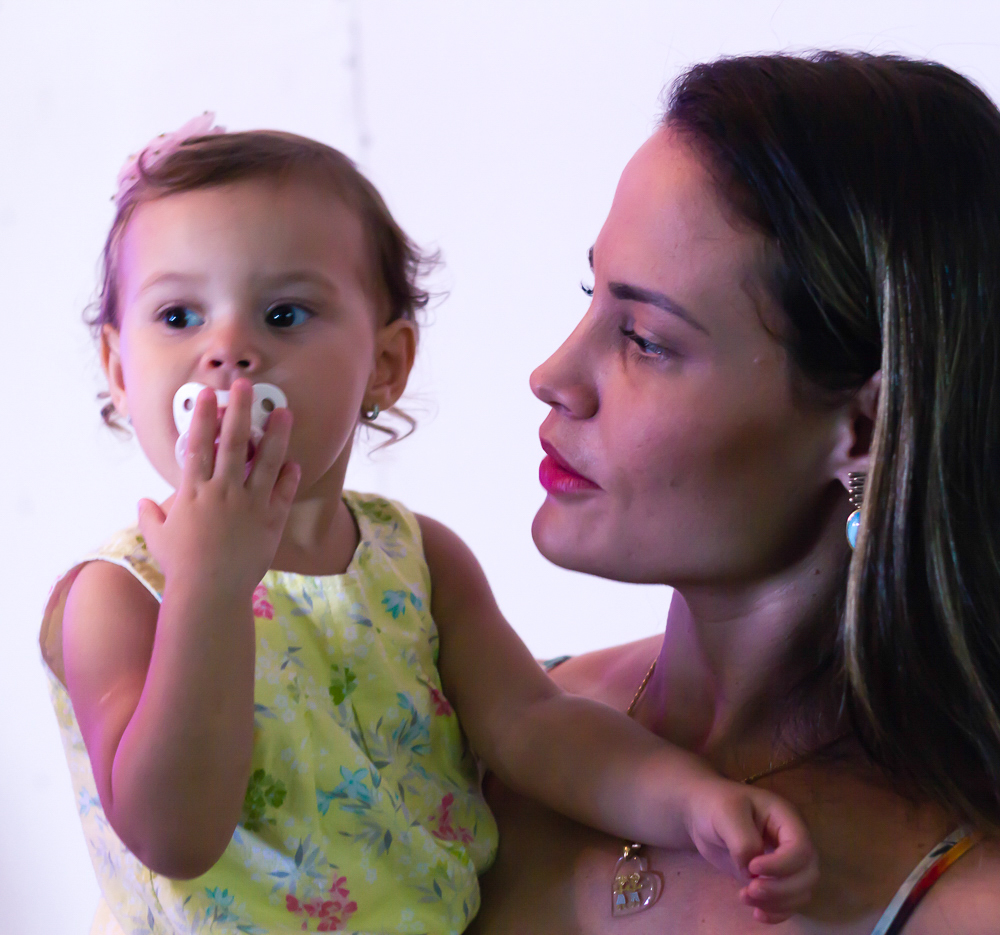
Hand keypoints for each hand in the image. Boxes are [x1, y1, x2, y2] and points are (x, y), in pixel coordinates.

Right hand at [137, 379, 299, 598]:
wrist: (210, 593)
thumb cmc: (181, 567)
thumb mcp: (159, 539)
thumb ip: (151, 516)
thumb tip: (143, 503)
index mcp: (194, 492)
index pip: (198, 445)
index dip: (204, 417)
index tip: (208, 394)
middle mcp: (223, 491)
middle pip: (234, 442)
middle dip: (240, 410)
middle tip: (247, 385)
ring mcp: (249, 504)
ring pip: (266, 461)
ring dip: (275, 434)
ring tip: (284, 412)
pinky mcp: (271, 521)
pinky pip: (283, 492)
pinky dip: (289, 476)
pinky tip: (294, 461)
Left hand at [686, 779, 818, 922]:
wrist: (703, 814)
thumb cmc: (716, 805)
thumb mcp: (726, 813)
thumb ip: (743, 841)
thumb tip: (752, 872)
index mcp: (786, 818)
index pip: (801, 848)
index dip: (782, 865)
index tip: (752, 867)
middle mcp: (792, 841)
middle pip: (807, 874)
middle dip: (781, 889)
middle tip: (750, 890)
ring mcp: (785, 861)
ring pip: (800, 892)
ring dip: (777, 903)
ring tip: (745, 897)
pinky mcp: (774, 878)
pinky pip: (788, 902)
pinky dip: (777, 912)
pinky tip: (757, 913)